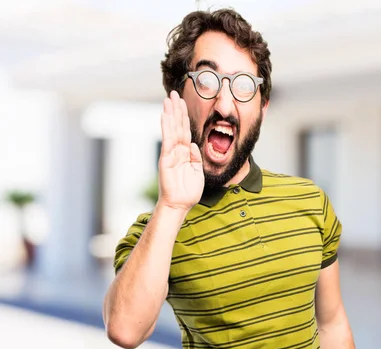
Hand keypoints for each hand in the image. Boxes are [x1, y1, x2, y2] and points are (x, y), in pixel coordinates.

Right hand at [157, 90, 203, 211]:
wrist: (180, 204)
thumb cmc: (188, 191)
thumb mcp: (197, 171)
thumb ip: (196, 157)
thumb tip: (193, 145)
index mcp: (185, 153)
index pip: (185, 130)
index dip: (184, 116)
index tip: (182, 103)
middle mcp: (177, 150)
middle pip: (177, 125)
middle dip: (176, 109)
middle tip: (174, 93)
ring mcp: (171, 153)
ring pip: (171, 129)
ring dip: (170, 113)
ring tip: (168, 98)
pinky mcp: (166, 158)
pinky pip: (167, 139)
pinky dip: (166, 126)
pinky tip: (165, 115)